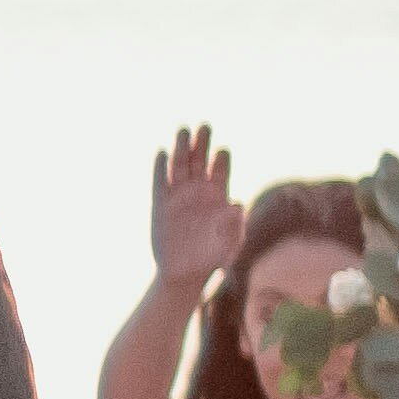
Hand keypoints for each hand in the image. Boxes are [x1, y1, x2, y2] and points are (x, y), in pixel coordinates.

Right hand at [150, 126, 240, 294]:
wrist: (184, 273)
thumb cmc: (213, 259)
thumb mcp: (230, 245)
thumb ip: (236, 226)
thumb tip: (238, 203)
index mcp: (218, 196)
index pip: (220, 170)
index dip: (221, 159)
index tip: (222, 151)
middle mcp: (198, 191)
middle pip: (200, 160)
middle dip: (202, 143)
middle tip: (204, 126)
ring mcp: (178, 196)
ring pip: (180, 166)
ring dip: (181, 148)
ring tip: (183, 130)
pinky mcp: (160, 205)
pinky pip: (160, 182)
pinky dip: (160, 167)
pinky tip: (162, 153)